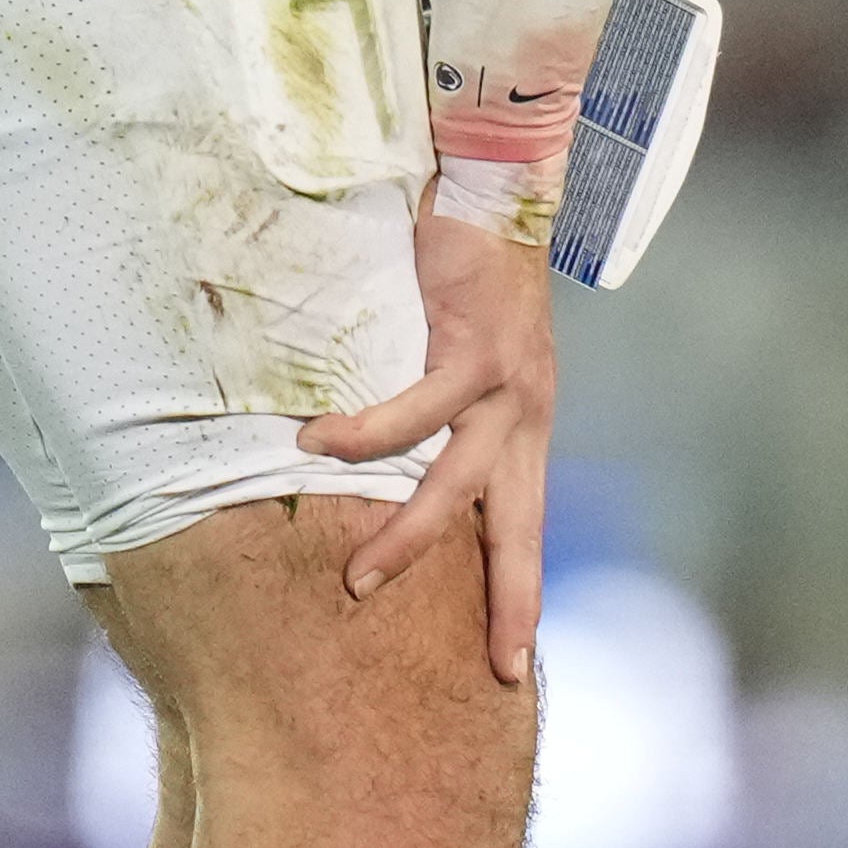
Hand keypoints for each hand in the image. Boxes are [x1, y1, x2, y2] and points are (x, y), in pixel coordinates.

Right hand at [299, 203, 565, 683]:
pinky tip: (324, 449)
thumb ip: (429, 408)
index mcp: (520, 423)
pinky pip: (420, 406)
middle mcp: (524, 412)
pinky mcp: (479, 344)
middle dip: (509, 600)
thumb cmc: (459, 267)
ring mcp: (508, 383)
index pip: (521, 524)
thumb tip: (363, 460)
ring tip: (360, 580)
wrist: (495, 179)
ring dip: (409, 535)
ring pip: (460, 482)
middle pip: (518, 526)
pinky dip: (369, 434)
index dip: (519, 594)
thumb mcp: (453, 352)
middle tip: (494, 667)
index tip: (511, 665)